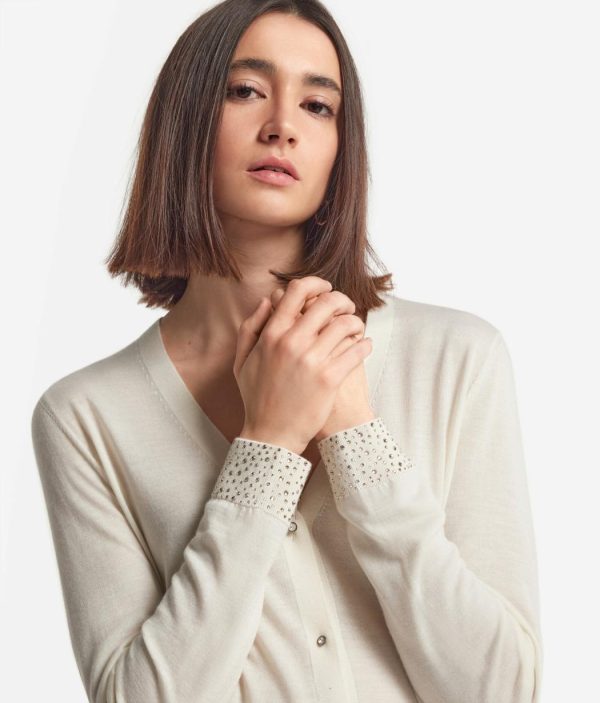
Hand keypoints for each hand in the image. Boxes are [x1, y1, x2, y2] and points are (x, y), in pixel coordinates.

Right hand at [233, 277, 372, 454]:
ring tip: (357, 328)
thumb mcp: (242, 361)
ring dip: (356, 322)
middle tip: (347, 308)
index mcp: (271, 334)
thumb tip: (267, 301)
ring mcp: (312, 360)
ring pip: (346, 324)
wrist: (271, 434)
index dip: (316, 283)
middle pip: (327, 302)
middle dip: (342, 300)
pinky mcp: (329, 378)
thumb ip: (251, 328)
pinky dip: (364, 345)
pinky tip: (365, 346)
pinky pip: (356, 350)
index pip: (297, 291)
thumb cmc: (256, 397)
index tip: (326, 288)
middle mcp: (292, 342)